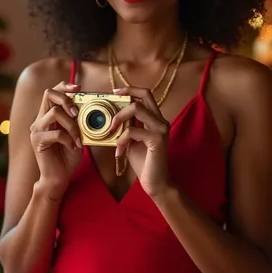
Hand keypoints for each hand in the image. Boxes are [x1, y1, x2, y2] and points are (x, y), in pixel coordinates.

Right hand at [30, 81, 82, 197]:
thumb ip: (79, 120)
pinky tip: (73, 147)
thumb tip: (92, 106)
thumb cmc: (68, 156)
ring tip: (78, 137)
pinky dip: (68, 139)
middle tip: (77, 113)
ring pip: (54, 113)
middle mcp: (40, 120)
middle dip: (66, 99)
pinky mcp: (38, 141)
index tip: (78, 88)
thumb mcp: (77, 134)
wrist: (59, 177)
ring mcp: (37, 130)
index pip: (51, 92)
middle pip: (48, 94)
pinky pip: (56, 133)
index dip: (64, 86)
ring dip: (71, 124)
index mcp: (48, 115)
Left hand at [110, 86, 174, 200]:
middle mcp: (161, 121)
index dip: (130, 89)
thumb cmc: (143, 162)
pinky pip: (132, 130)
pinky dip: (121, 140)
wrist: (155, 183)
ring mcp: (161, 129)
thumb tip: (112, 117)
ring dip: (119, 119)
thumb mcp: (132, 140)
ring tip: (111, 133)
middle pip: (143, 95)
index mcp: (156, 119)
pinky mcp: (157, 139)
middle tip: (110, 112)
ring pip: (136, 108)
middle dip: (124, 99)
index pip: (146, 94)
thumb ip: (127, 127)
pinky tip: (119, 151)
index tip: (115, 92)